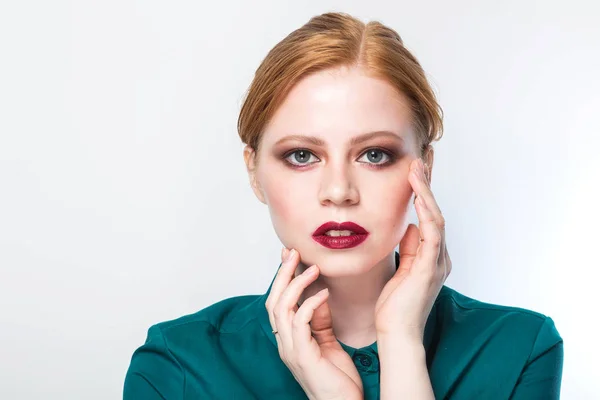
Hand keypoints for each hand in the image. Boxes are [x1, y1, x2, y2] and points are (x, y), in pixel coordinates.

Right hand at [265, 247, 363, 399]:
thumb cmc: (337, 380)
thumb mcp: (327, 342)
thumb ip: (319, 320)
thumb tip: (319, 293)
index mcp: (288, 338)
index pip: (277, 301)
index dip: (281, 277)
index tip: (289, 255)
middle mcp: (284, 343)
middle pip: (273, 300)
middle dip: (282, 274)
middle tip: (293, 251)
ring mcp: (291, 350)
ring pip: (282, 308)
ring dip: (296, 284)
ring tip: (312, 268)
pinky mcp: (302, 356)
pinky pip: (300, 323)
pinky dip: (311, 304)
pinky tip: (324, 293)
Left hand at [374, 157, 451, 340]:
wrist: (396, 332)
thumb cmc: (394, 306)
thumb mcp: (399, 269)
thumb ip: (407, 249)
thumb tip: (409, 226)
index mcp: (431, 256)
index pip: (429, 216)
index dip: (424, 192)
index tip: (416, 170)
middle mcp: (439, 256)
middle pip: (435, 211)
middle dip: (428, 184)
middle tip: (421, 158)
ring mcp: (437, 262)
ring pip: (436, 218)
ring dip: (426, 191)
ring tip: (417, 168)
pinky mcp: (430, 268)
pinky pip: (433, 234)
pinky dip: (427, 212)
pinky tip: (419, 196)